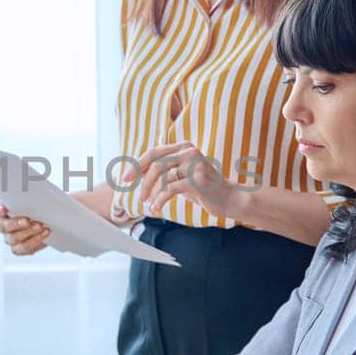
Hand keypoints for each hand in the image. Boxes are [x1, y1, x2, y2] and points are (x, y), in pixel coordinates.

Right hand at [0, 199, 50, 255]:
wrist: (44, 222)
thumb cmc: (33, 208)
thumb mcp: (29, 200)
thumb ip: (26, 198)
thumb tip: (30, 195)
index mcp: (0, 210)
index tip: (4, 208)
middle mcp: (2, 225)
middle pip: (2, 226)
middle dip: (16, 224)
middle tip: (27, 221)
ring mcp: (9, 238)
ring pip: (13, 238)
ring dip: (28, 232)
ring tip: (40, 226)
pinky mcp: (18, 248)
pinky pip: (23, 248)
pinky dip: (35, 241)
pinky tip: (44, 233)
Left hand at [130, 142, 248, 220]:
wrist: (230, 199)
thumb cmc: (203, 189)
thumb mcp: (182, 177)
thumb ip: (165, 172)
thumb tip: (138, 172)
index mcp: (184, 147)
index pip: (154, 152)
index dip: (137, 164)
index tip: (125, 178)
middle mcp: (189, 151)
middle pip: (155, 163)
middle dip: (141, 180)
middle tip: (137, 196)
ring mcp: (194, 164)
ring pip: (162, 177)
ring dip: (151, 193)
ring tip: (147, 204)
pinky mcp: (197, 179)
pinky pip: (170, 189)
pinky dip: (159, 200)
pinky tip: (155, 208)